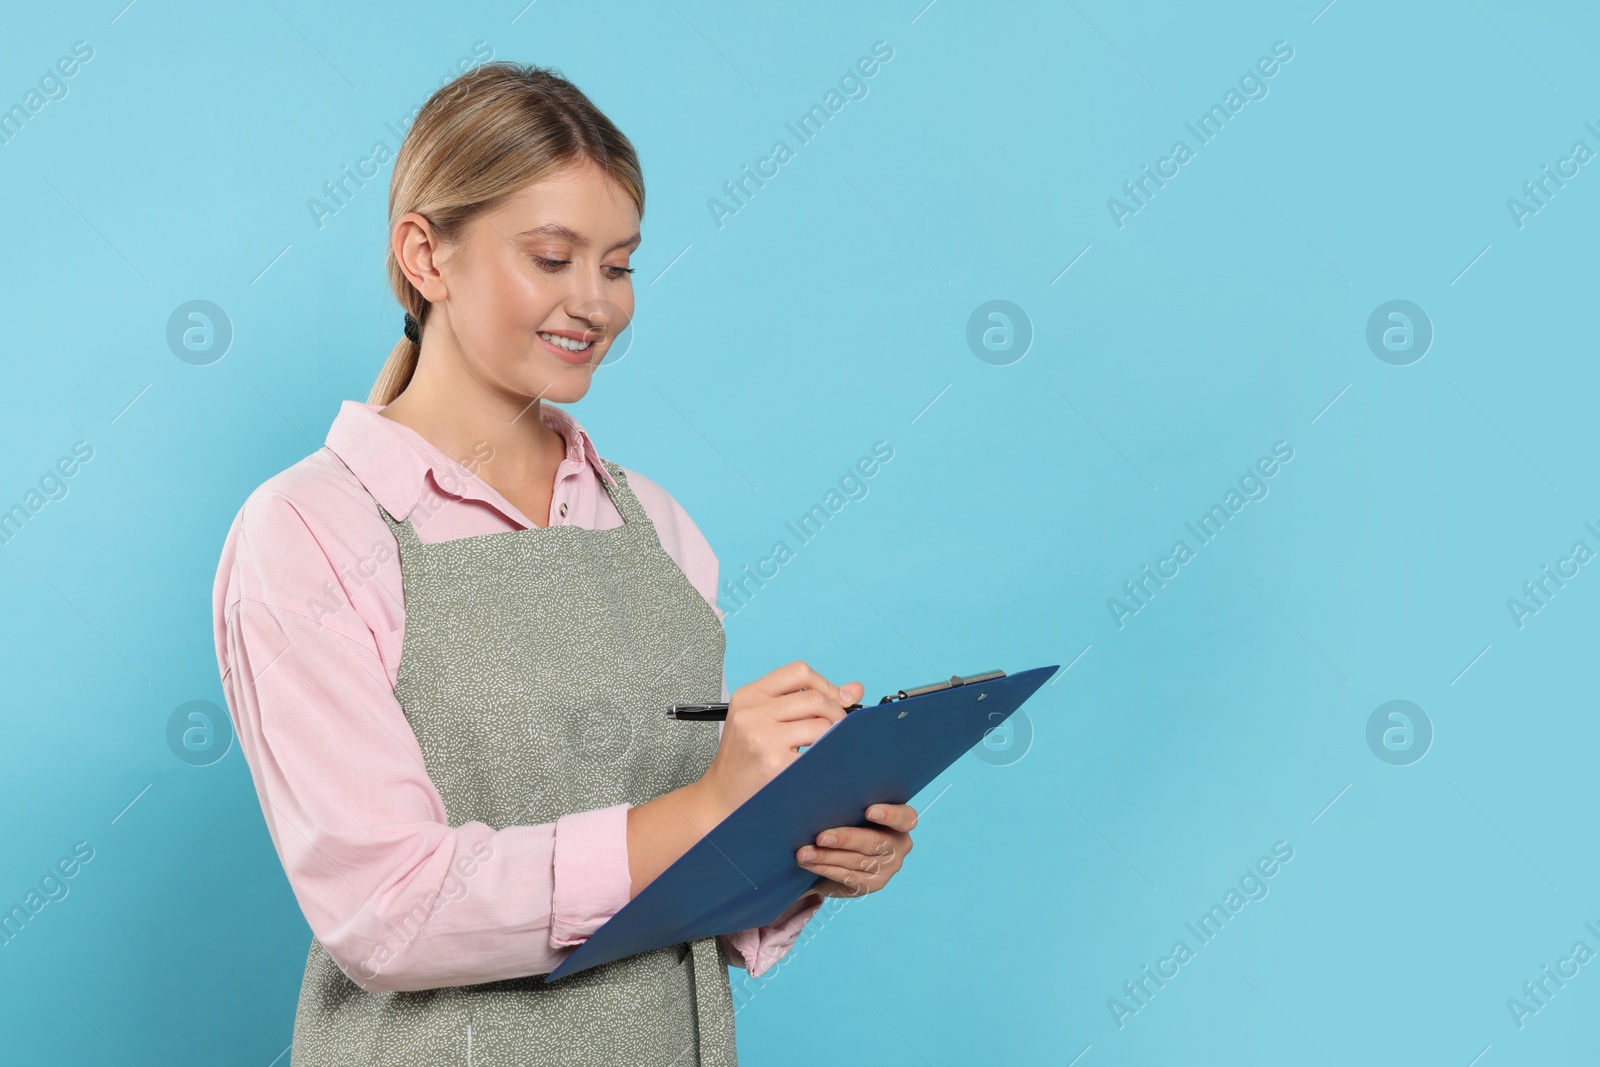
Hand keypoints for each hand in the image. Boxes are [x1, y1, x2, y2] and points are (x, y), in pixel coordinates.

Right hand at [696, 661, 863, 821]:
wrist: (720, 797)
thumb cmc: (744, 759)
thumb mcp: (763, 720)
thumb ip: (804, 701)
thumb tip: (854, 689)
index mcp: (749, 695)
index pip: (799, 671)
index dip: (826, 684)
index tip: (838, 700)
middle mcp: (752, 712)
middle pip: (815, 698)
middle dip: (836, 714)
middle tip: (837, 731)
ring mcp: (762, 737)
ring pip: (820, 725)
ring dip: (834, 737)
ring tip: (826, 747)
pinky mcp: (774, 763)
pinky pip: (818, 753)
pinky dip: (827, 757)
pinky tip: (820, 763)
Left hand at [796, 802, 916, 898]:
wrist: (838, 848)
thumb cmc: (846, 816)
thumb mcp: (851, 805)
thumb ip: (848, 796)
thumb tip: (819, 774)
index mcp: (900, 822)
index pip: (905, 818)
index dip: (890, 815)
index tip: (869, 810)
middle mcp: (899, 846)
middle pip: (875, 842)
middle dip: (846, 839)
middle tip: (821, 836)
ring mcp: (887, 868)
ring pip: (857, 862)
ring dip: (827, 857)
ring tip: (804, 852)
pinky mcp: (871, 885)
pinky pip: (848, 877)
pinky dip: (825, 869)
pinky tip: (809, 863)